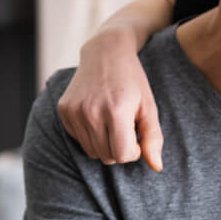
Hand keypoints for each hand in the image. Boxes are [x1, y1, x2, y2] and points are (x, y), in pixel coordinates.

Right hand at [57, 29, 163, 169]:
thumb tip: (156, 167)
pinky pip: (79, 140)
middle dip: (121, 149)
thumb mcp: (149, 107)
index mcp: (116, 111)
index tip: (138, 135)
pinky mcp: (64, 110)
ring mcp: (74, 111)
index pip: (123, 155)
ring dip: (106, 144)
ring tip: (114, 123)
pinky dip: (91, 135)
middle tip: (127, 128)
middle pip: (107, 157)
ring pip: (92, 152)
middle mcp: (91, 112)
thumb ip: (153, 138)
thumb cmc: (133, 82)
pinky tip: (99, 116)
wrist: (106, 52)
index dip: (134, 151)